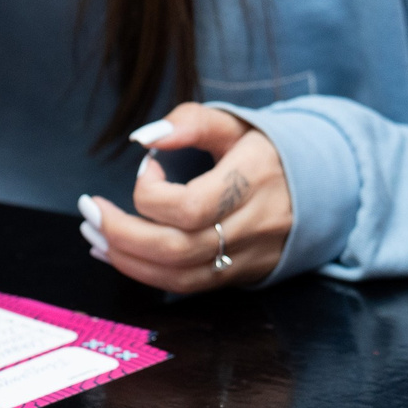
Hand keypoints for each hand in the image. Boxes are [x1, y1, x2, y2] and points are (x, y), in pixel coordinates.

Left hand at [81, 103, 291, 292]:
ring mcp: (246, 256)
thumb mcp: (234, 124)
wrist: (319, 190)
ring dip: (126, 259)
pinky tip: (117, 254)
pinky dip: (145, 273)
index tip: (146, 168)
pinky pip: (187, 285)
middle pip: (178, 248)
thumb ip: (190, 122)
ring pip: (179, 275)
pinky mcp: (237, 275)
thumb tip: (144, 137)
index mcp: (253, 180)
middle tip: (88, 212)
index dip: (152, 194)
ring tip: (94, 234)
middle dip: (123, 234)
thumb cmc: (264, 151)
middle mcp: (252, 224)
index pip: (192, 207)